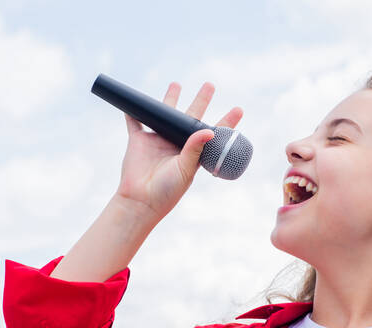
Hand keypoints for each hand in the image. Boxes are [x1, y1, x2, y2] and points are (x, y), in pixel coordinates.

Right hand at [115, 81, 243, 220]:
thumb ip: (195, 149)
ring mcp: (157, 141)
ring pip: (164, 115)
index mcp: (192, 152)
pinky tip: (132, 102)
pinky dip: (132, 113)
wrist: (141, 200)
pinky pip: (135, 123)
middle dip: (200, 100)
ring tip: (176, 84)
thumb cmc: (167, 190)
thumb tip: (209, 131)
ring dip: (169, 99)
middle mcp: (177, 144)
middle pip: (190, 117)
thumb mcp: (185, 170)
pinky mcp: (138, 141)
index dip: (226, 122)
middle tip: (210, 85)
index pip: (212, 132)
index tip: (238, 109)